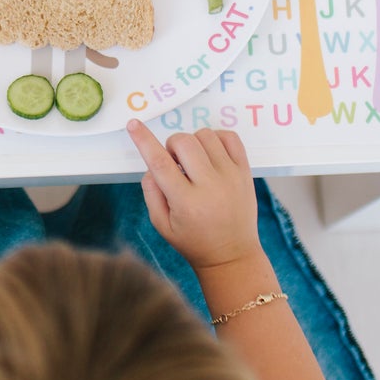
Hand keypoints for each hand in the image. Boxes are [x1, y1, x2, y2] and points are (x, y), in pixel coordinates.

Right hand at [127, 121, 261, 270]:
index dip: (144, 140)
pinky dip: (216, 138)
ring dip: (193, 143)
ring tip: (194, 162)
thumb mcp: (162, 225)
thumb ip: (151, 193)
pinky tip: (210, 154)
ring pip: (205, 135)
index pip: (160, 162)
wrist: (232, 255)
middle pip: (184, 142)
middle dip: (171, 146)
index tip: (134, 125)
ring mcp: (231, 176)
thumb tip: (151, 165)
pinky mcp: (245, 171)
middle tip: (175, 164)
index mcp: (186, 202)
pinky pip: (230, 137)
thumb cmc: (194, 241)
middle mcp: (211, 186)